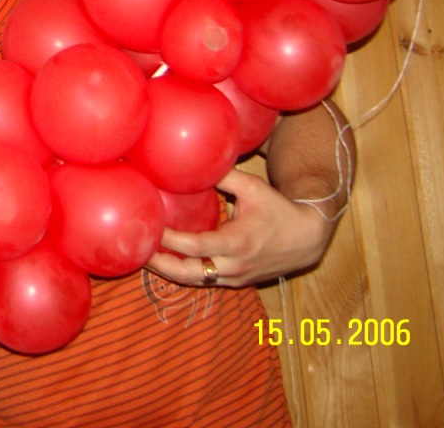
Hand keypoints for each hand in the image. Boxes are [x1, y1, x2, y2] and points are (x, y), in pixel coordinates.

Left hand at [145, 168, 334, 287]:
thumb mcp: (253, 187)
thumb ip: (223, 176)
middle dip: (160, 264)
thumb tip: (193, 161)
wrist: (308, 238)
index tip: (150, 228)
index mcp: (237, 242)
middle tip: (136, 249)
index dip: (169, 240)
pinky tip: (167, 262)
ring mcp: (236, 278)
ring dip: (169, 272)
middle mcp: (234, 266)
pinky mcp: (237, 282)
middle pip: (188, 273)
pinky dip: (184, 274)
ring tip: (144, 256)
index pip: (195, 247)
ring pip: (194, 282)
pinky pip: (205, 282)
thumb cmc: (278, 209)